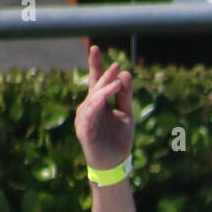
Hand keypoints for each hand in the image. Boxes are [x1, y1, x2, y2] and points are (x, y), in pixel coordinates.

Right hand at [74, 45, 132, 170]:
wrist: (115, 163)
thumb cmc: (118, 139)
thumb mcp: (126, 114)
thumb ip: (125, 95)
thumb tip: (126, 73)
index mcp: (99, 102)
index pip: (97, 80)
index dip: (96, 65)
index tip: (95, 48)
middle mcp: (89, 107)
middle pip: (95, 86)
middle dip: (103, 74)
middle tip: (115, 65)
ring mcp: (85, 118)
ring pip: (93, 99)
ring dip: (104, 89)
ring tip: (116, 82)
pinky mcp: (84, 130)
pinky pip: (90, 114)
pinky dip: (96, 105)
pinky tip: (103, 98)